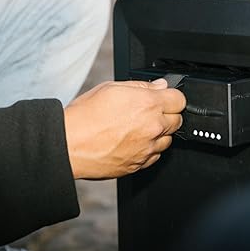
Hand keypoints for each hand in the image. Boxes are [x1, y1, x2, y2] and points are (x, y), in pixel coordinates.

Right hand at [63, 79, 185, 179]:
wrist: (70, 145)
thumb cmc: (85, 117)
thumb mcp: (111, 88)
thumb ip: (141, 86)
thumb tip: (158, 87)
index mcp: (148, 104)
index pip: (180, 99)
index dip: (171, 97)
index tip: (165, 98)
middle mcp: (152, 127)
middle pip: (177, 120)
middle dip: (167, 115)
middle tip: (147, 113)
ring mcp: (147, 148)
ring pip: (168, 140)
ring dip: (159, 134)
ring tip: (136, 129)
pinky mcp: (140, 164)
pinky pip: (154, 156)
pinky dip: (148, 149)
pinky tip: (132, 142)